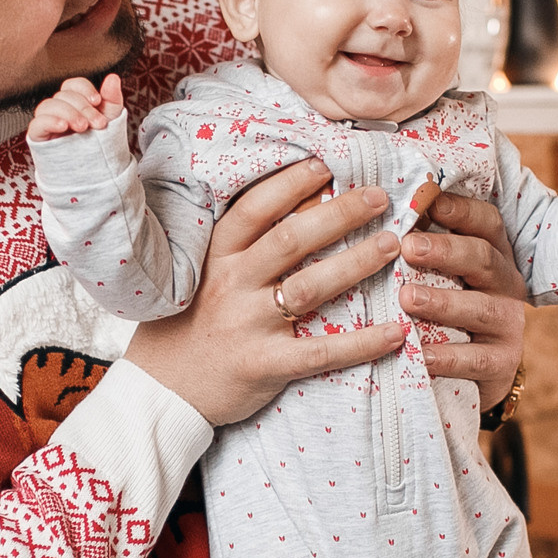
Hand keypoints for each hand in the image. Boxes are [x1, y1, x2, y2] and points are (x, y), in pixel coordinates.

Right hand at [28, 73, 122, 142]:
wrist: (95, 170)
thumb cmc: (100, 141)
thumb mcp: (110, 118)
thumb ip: (112, 98)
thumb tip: (113, 78)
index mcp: (73, 102)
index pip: (72, 85)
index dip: (84, 89)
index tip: (97, 101)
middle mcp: (58, 109)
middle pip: (62, 95)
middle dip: (82, 108)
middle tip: (97, 123)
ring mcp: (47, 122)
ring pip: (47, 106)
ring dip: (68, 113)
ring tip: (82, 128)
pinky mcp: (39, 137)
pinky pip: (37, 124)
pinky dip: (49, 121)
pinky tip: (63, 126)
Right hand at [122, 160, 405, 425]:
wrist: (160, 390)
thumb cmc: (187, 325)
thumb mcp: (200, 275)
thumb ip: (238, 247)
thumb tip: (294, 207)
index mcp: (215, 257)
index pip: (254, 209)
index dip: (290, 184)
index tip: (325, 166)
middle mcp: (232, 284)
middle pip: (291, 239)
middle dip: (339, 214)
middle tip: (379, 198)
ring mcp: (248, 324)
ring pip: (310, 286)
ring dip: (356, 262)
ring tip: (392, 245)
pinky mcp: (265, 364)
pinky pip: (321, 351)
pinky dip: (363, 342)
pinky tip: (397, 332)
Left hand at [400, 192, 527, 409]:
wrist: (468, 373)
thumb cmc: (440, 307)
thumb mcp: (436, 274)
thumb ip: (416, 244)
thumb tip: (369, 208)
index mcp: (491, 252)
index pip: (486, 222)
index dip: (461, 210)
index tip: (430, 203)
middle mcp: (505, 283)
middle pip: (483, 258)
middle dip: (446, 251)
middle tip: (408, 247)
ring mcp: (507, 323)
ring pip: (480, 308)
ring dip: (443, 302)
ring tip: (407, 298)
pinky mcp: (502, 362)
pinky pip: (477, 359)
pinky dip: (448, 357)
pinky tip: (421, 354)